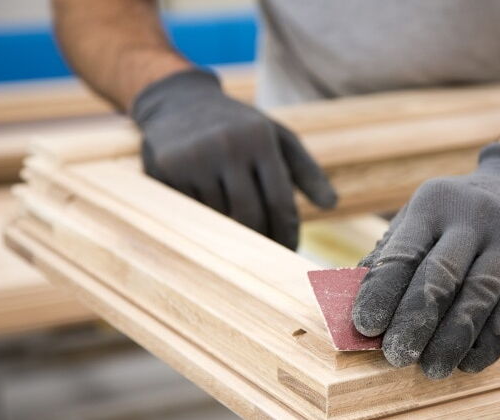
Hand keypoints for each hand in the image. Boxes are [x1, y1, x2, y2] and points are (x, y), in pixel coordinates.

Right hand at [131, 69, 336, 248]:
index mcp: (260, 139)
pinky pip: (192, 213)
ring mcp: (195, 158)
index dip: (287, 234)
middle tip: (267, 256)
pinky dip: (205, 220)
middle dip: (261, 242)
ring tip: (239, 234)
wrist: (179, 102)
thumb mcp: (277, 138)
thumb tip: (332, 204)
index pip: (280, 202)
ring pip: (220, 219)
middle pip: (250, 216)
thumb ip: (307, 171)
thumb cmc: (241, 128)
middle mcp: (227, 146)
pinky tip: (208, 215)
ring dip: (231, 232)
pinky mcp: (167, 170)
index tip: (290, 252)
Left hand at [352, 143, 499, 378]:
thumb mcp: (423, 216)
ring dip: (452, 339)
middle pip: (441, 275)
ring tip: (432, 368)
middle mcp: (472, 217)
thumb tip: (353, 301)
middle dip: (415, 321)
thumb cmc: (457, 214)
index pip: (403, 251)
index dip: (381, 292)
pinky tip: (469, 362)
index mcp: (433, 204)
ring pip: (478, 296)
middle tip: (396, 356)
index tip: (366, 326)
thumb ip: (391, 254)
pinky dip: (488, 342)